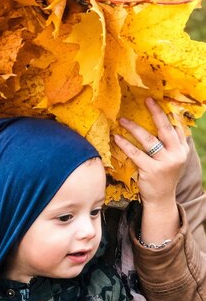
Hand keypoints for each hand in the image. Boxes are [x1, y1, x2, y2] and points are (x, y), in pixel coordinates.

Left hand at [114, 98, 188, 242]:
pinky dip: (125, 144)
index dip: (167, 113)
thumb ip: (172, 143)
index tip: (157, 101)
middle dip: (156, 112)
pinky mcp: (151, 171)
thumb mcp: (173, 159)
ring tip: (122, 120)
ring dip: (134, 128)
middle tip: (147, 100)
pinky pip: (136, 154)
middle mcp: (176, 155)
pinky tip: (117, 138)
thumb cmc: (164, 176)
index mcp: (182, 150)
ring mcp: (165, 163)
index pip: (176, 127)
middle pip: (165, 129)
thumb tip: (167, 122)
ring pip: (149, 140)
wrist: (161, 199)